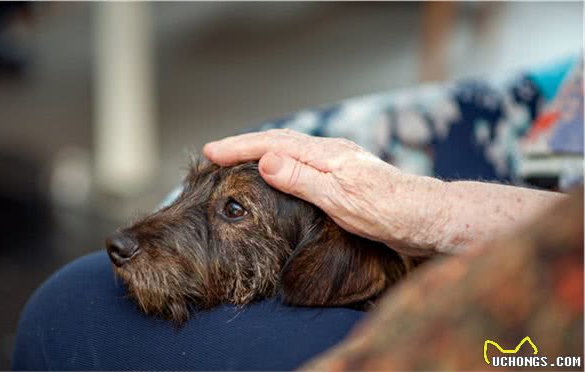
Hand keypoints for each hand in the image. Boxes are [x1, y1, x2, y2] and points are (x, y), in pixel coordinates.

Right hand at [203, 129, 444, 255]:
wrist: (428, 219)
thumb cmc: (388, 211)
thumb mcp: (339, 197)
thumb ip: (301, 178)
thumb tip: (264, 160)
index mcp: (325, 154)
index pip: (271, 145)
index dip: (238, 148)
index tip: (210, 152)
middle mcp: (330, 153)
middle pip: (279, 141)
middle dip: (244, 146)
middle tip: (215, 153)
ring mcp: (339, 164)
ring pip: (291, 151)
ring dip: (262, 152)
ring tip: (240, 159)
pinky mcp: (345, 178)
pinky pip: (303, 164)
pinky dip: (282, 164)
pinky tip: (281, 174)